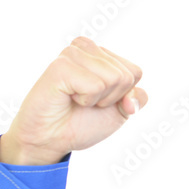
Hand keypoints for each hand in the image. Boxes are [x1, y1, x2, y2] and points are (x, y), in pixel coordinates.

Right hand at [0, 36, 146, 165]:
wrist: (52, 139)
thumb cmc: (82, 122)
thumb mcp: (120, 111)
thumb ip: (137, 99)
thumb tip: (132, 99)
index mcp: (101, 54)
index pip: (135, 72)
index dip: (123, 96)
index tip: (100, 101)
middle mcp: (86, 48)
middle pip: (126, 76)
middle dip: (111, 98)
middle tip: (85, 102)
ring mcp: (72, 54)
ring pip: (114, 78)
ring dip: (98, 99)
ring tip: (76, 99)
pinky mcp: (61, 66)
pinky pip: (95, 85)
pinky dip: (86, 100)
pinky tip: (67, 97)